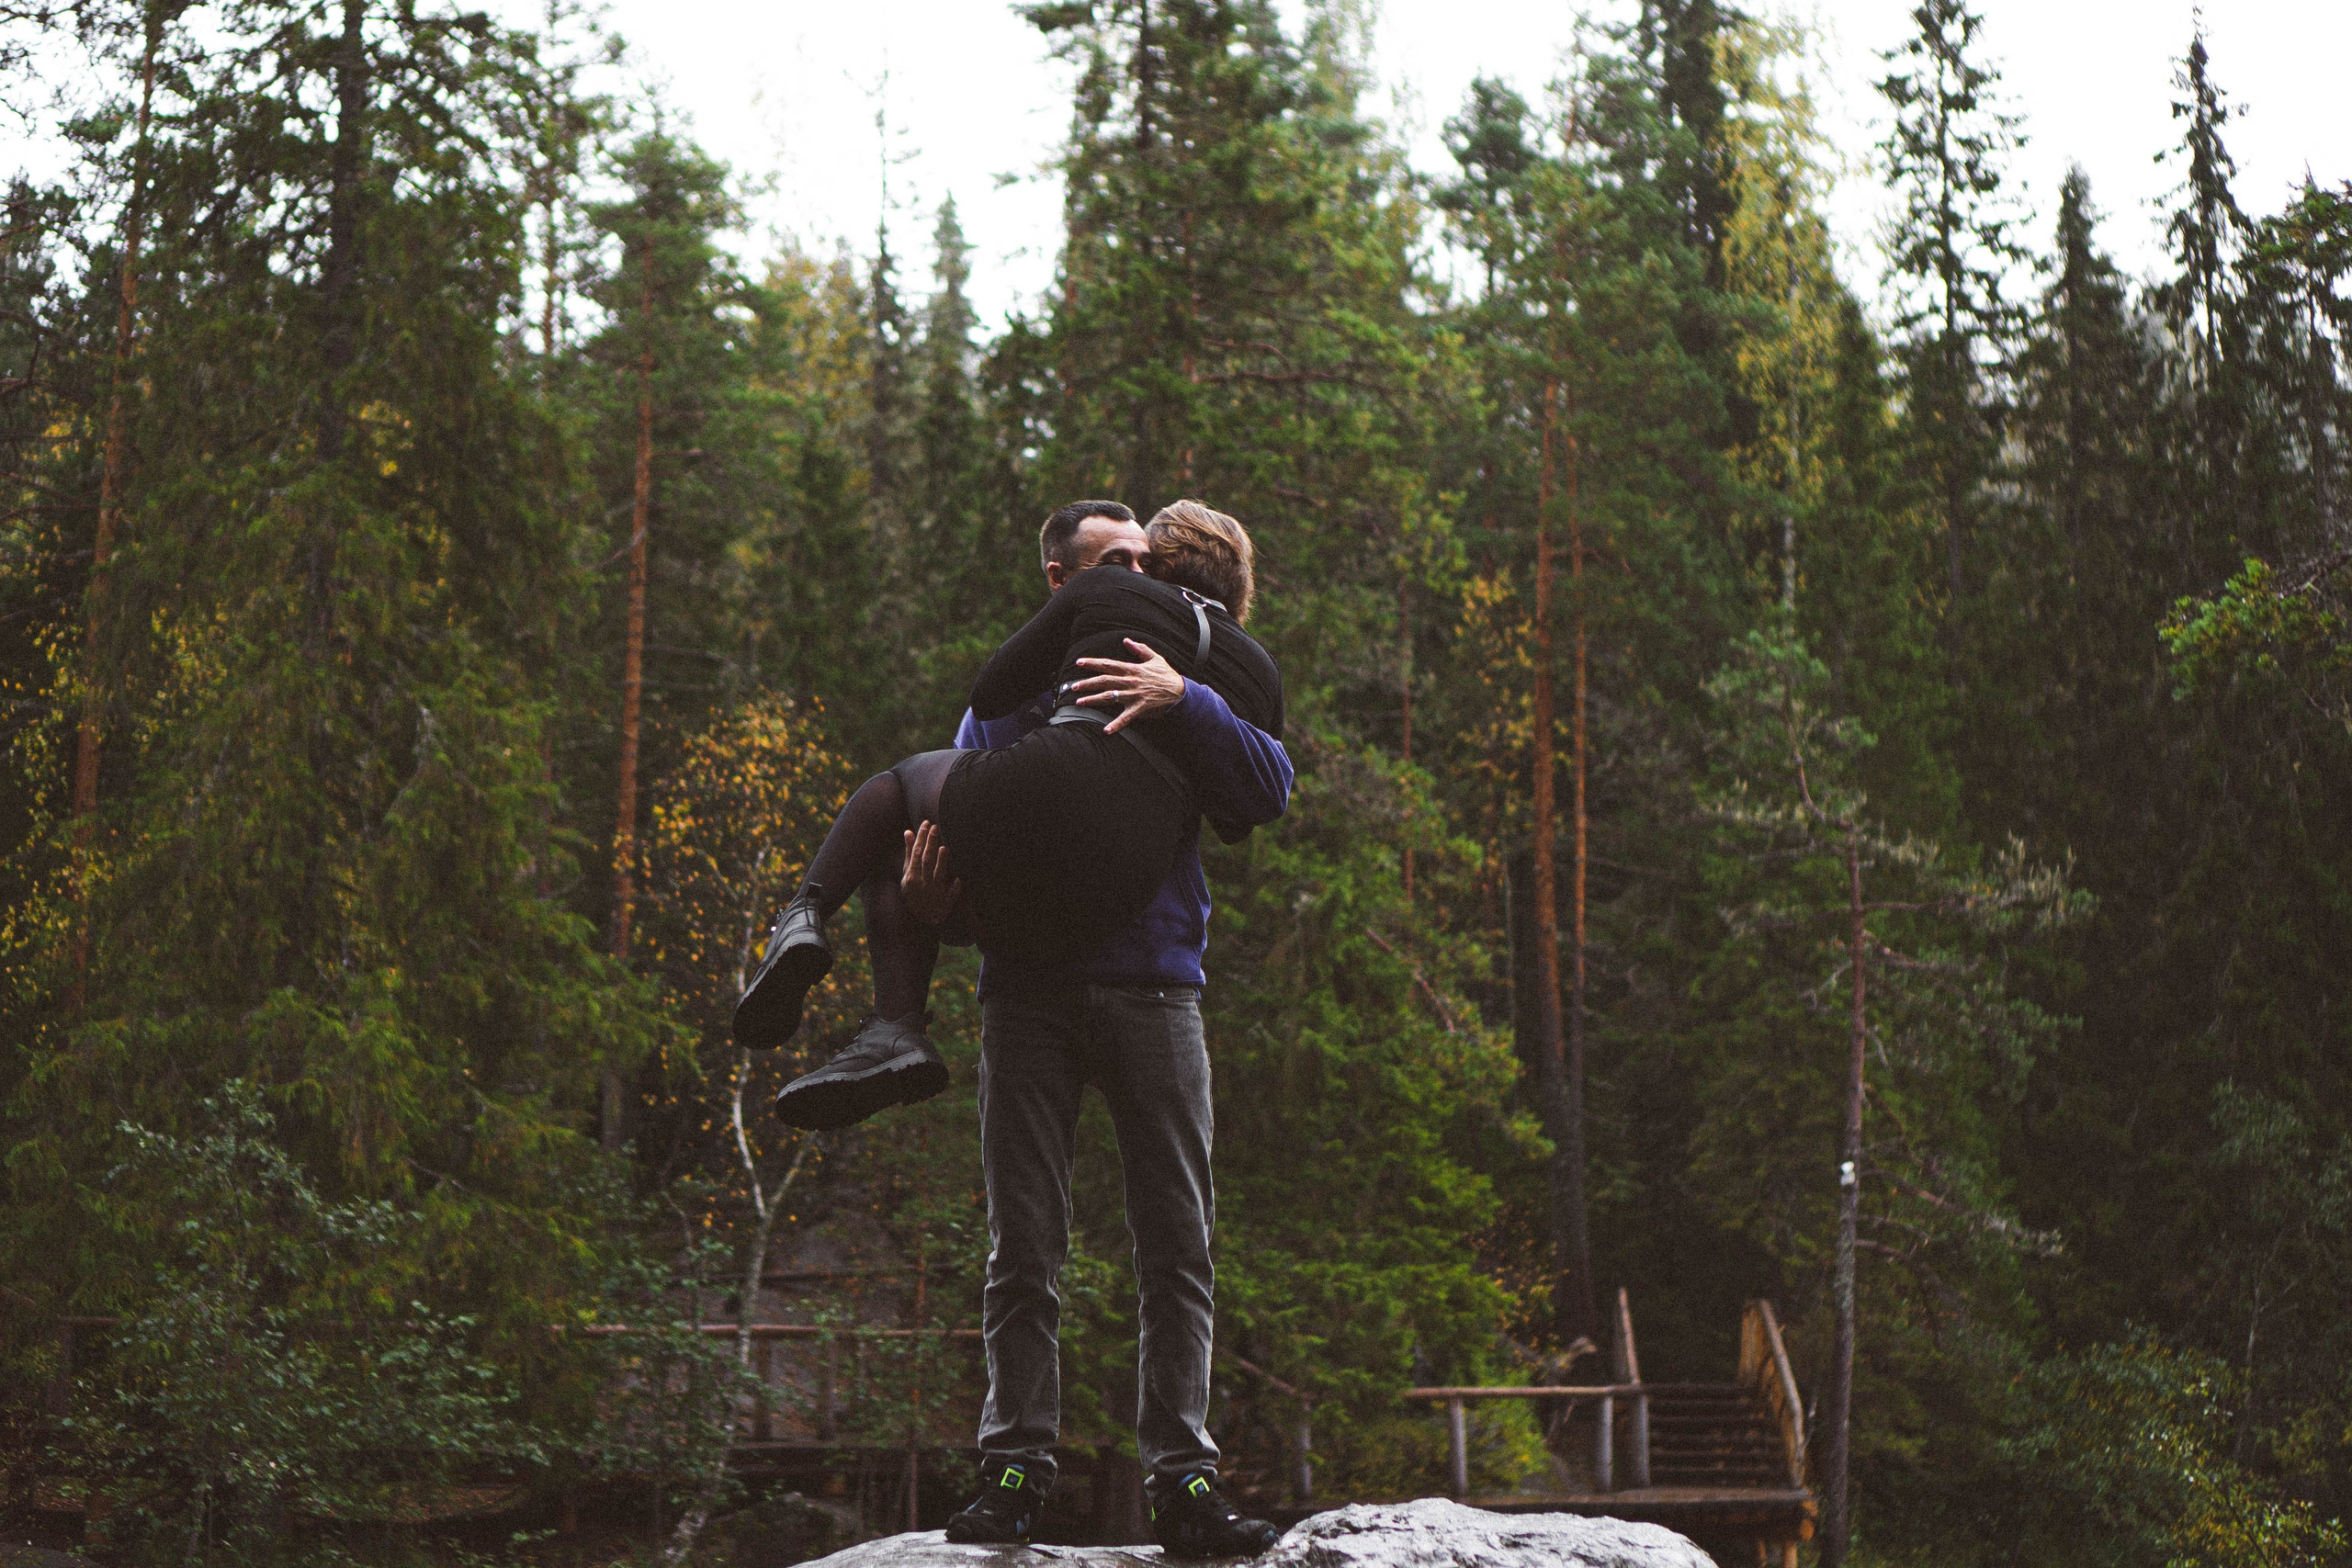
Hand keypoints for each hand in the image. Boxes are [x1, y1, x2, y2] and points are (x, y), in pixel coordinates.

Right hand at [901, 820, 963, 925]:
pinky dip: (955, 886)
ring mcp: (934, 892)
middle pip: (927, 860)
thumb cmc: (913, 890)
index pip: (916, 852)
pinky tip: (960, 877)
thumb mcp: (907, 872)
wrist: (920, 917)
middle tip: (936, 827)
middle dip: (931, 843)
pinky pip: (952, 893)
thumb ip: (909, 852)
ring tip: (944, 847)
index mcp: (911, 875)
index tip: (926, 823)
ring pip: (938, 874)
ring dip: (941, 861)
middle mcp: (922, 882)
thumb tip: (908, 832)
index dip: (921, 837)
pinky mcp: (945, 901)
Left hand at [1068, 638, 1184, 734]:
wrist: (1181, 693)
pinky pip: (1125, 717)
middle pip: (1104, 681)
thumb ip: (1140, 649)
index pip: (1108, 665)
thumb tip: (1127, 640)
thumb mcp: (1155, 658)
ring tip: (1079, 702)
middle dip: (1087, 683)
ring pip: (1109, 697)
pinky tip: (1106, 730)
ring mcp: (1133, 695)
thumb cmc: (1167, 676)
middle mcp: (1130, 682)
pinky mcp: (1139, 708)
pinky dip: (1116, 724)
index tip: (1079, 662)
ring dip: (1093, 699)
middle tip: (1073, 686)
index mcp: (1132, 669)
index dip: (1092, 663)